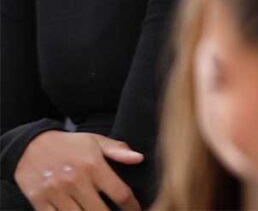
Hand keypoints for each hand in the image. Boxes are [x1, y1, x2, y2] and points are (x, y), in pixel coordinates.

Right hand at [17, 130, 142, 210]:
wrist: (30, 145)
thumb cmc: (68, 145)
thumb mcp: (94, 141)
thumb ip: (117, 150)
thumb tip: (139, 158)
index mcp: (93, 166)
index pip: (120, 193)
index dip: (131, 206)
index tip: (135, 210)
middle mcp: (76, 181)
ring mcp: (56, 192)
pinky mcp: (39, 201)